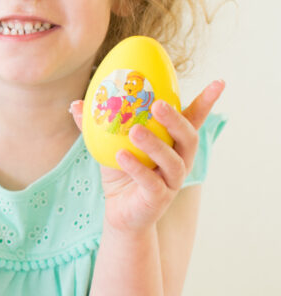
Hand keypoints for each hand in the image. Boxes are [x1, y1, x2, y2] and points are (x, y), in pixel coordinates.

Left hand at [71, 80, 224, 232]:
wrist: (119, 213)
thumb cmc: (121, 173)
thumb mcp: (109, 145)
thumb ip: (97, 125)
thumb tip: (76, 103)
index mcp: (173, 143)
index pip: (194, 120)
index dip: (207, 102)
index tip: (219, 82)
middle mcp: (179, 160)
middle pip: (189, 138)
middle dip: (176, 120)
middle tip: (158, 105)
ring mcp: (171, 182)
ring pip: (173, 162)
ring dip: (155, 144)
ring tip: (135, 130)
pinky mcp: (158, 200)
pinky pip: (152, 183)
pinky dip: (137, 168)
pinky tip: (121, 156)